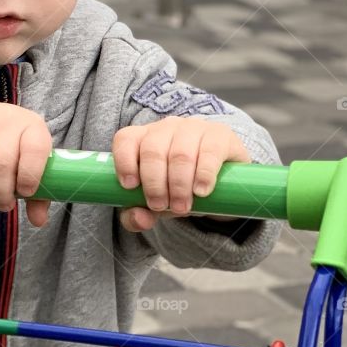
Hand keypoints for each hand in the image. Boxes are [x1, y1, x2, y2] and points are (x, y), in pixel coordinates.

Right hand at [0, 98, 52, 227]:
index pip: (36, 149)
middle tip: (0, 206)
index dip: (30, 175)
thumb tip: (39, 221)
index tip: (24, 193)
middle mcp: (7, 119)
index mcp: (32, 128)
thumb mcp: (27, 162)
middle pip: (1, 163)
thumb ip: (37, 194)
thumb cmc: (9, 145)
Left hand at [111, 117, 250, 232]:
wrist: (222, 181)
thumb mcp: (156, 204)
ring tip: (181, 207)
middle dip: (154, 183)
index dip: (124, 162)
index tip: (131, 187)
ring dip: (178, 184)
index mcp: (144, 138)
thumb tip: (139, 219)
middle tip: (160, 206)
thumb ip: (138, 215)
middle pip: (152, 150)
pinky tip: (201, 191)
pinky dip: (203, 174)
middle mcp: (167, 128)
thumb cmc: (178, 188)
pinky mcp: (220, 135)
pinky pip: (209, 152)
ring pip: (180, 153)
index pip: (125, 139)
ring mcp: (194, 128)